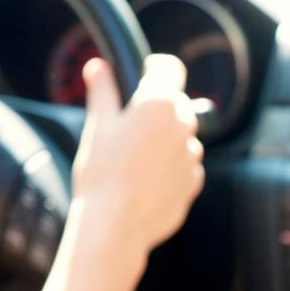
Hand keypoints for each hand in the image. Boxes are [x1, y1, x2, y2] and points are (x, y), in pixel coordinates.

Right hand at [70, 55, 203, 257]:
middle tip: (125, 127)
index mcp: (160, 103)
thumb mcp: (97, 125)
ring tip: (131, 159)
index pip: (170, 68)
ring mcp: (192, 156)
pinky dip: (167, 166)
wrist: (114, 224)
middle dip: (154, 109)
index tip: (141, 75)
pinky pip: (182, 165)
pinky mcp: (192, 183)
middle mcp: (184, 125)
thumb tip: (98, 66)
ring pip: (179, 135)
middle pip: (175, 104)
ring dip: (163, 139)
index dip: (155, 67)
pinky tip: (141, 180)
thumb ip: (102, 90)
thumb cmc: (102, 172)